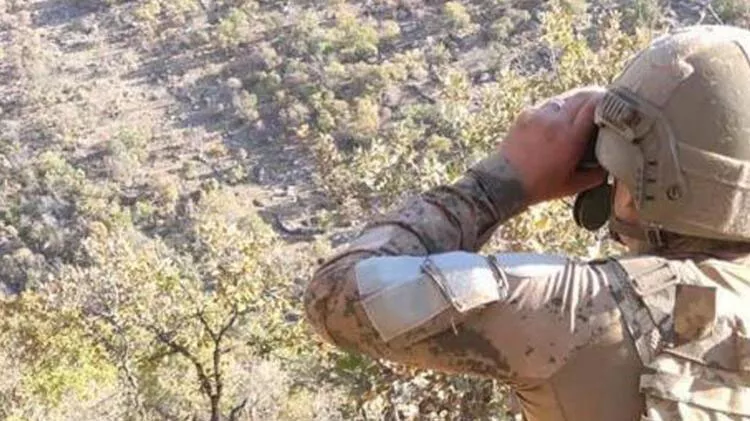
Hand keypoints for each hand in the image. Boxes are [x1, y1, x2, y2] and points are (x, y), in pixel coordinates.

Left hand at [500, 87, 606, 204]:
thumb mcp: (573, 185)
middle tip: (603, 103)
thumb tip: (612, 166)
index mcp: (571, 136)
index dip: (607, 101)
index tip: (615, 105)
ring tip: (580, 112)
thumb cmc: (540, 186)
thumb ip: (596, 175)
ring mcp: (539, 115)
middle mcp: (555, 121)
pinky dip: (556, 110)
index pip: (595, 105)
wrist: (503, 182)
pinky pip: (547, 106)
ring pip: (565, 98)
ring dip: (575, 102)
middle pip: (583, 95)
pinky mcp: (526, 115)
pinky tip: (557, 121)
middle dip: (595, 97)